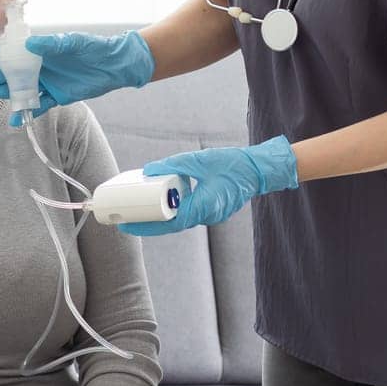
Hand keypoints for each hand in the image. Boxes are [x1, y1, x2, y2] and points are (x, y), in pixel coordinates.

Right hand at [0, 31, 154, 126]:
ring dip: (11, 93)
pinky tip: (15, 120)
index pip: (19, 51)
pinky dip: (27, 112)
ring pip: (24, 89)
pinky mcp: (56, 96)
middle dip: (3, 76)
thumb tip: (30, 43)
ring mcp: (48, 82)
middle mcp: (43, 66)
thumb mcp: (74, 42)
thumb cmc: (95, 47)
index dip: (5, 53)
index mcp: (44, 50)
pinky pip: (39, 106)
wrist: (115, 66)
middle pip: (17, 72)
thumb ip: (52, 44)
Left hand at [120, 134, 298, 236]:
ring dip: (160, 216)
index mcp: (204, 206)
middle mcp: (207, 215)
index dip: (147, 225)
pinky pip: (188, 213)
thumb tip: (149, 170)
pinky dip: (172, 209)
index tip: (128, 224)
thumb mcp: (198, 160)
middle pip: (171, 224)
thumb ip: (172, 165)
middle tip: (126, 220)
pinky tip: (161, 202)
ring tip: (138, 211)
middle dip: (148, 223)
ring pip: (179, 219)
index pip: (170, 221)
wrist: (260, 170)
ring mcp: (211, 214)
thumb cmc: (234, 164)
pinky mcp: (212, 210)